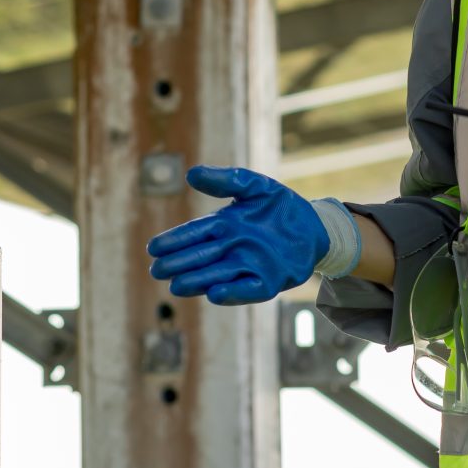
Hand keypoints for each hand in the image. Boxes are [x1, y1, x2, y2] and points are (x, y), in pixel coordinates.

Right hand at [145, 166, 337, 304]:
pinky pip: (247, 289)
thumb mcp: (254, 186)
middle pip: (200, 257)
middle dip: (178, 264)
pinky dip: (232, 292)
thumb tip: (189, 174)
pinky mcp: (267, 281)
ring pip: (217, 275)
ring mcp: (248, 266)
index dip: (173, 241)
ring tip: (177, 286)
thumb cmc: (279, 206)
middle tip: (157, 270)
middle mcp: (231, 248)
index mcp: (223, 226)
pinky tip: (215, 293)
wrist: (313, 226)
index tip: (153, 248)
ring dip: (197, 281)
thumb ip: (224, 180)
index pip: (193, 233)